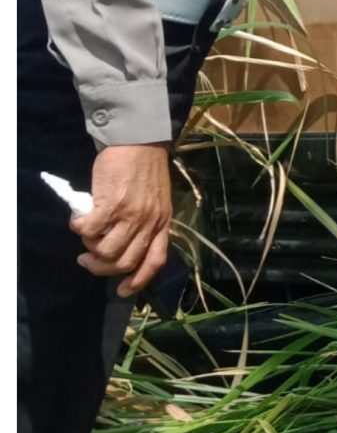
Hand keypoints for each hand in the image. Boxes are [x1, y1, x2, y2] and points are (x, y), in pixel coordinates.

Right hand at [73, 143, 172, 297]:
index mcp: (162, 223)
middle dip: (102, 267)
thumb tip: (122, 241)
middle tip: (87, 259)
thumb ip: (146, 221)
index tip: (123, 290)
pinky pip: (89, 229)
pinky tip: (77, 219)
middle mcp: (149, 223)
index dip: (139, 280)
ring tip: (84, 235)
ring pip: (106, 250)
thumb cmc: (146, 169)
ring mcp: (131, 215)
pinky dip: (79, 228)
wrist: (140, 142)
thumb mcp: (157, 199)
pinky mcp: (111, 204)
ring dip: (89, 247)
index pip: (155, 261)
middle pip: (125, 262)